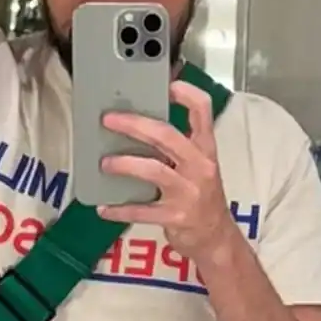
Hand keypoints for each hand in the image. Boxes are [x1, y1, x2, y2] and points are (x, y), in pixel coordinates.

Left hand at [97, 80, 240, 262]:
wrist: (216, 237)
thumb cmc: (202, 195)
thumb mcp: (198, 166)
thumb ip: (176, 146)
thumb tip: (136, 124)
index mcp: (205, 149)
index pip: (203, 112)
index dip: (187, 94)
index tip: (168, 83)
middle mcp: (199, 166)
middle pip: (167, 136)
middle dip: (135, 125)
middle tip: (109, 119)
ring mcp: (188, 192)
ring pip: (153, 170)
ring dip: (125, 164)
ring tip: (104, 163)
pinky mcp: (175, 217)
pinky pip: (142, 211)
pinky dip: (120, 209)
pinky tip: (104, 207)